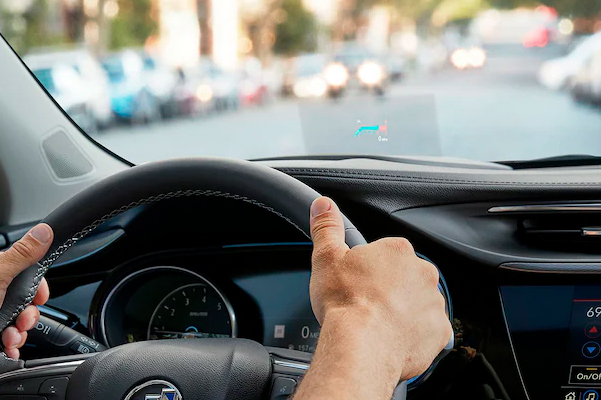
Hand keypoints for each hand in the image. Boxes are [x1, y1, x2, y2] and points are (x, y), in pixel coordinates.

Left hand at [0, 224, 52, 358]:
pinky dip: (11, 345)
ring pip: (17, 321)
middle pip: (24, 300)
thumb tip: (43, 231)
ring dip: (19, 333)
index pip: (27, 274)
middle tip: (23, 321)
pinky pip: (7, 337)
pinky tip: (9, 349)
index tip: (40, 298)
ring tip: (10, 339)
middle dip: (28, 314)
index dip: (37, 287)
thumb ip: (22, 254)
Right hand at [309, 197, 451, 380]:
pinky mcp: (439, 331)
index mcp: (397, 251)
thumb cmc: (345, 303)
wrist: (362, 347)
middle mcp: (422, 273)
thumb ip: (327, 228)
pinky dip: (413, 334)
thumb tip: (324, 205)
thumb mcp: (326, 258)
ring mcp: (433, 302)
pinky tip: (392, 339)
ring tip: (378, 324)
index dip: (370, 269)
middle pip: (405, 277)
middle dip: (389, 289)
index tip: (358, 282)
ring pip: (417, 303)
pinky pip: (427, 330)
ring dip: (402, 311)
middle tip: (366, 304)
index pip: (387, 253)